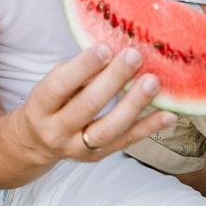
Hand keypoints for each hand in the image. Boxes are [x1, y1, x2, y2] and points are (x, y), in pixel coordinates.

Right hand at [18, 43, 176, 161]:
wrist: (37, 143)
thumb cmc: (50, 103)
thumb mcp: (52, 84)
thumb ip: (76, 72)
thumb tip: (112, 52)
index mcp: (40, 107)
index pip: (59, 87)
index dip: (82, 67)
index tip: (105, 48)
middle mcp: (56, 131)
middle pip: (87, 107)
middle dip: (112, 80)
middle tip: (134, 56)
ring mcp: (78, 148)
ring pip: (108, 129)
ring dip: (133, 105)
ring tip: (152, 82)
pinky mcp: (98, 157)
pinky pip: (127, 142)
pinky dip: (149, 128)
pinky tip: (168, 114)